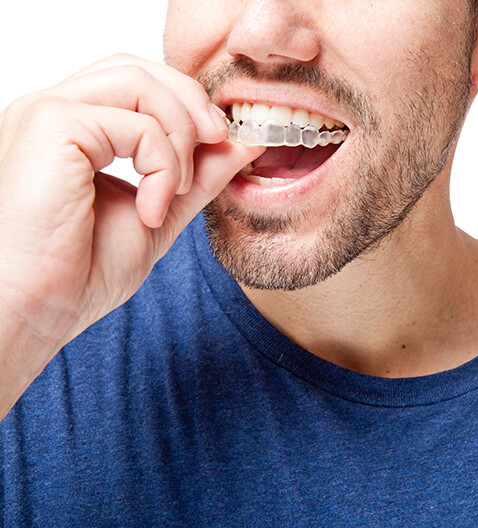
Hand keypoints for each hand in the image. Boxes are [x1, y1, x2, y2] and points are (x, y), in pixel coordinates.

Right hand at [0, 54, 263, 415]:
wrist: (37, 310)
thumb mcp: (159, 214)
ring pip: (139, 82)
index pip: (138, 85)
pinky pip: (136, 124)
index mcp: (76, 131)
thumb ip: (197, 176)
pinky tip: (152, 210)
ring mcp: (50, 114)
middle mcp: (58, 113)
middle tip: (221, 141)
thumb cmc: (79, 272)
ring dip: (180, 134)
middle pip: (139, 70)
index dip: (187, 104)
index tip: (223, 140)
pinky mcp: (53, 126)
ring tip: (178, 191)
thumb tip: (241, 143)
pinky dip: (162, 165)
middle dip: (191, 104)